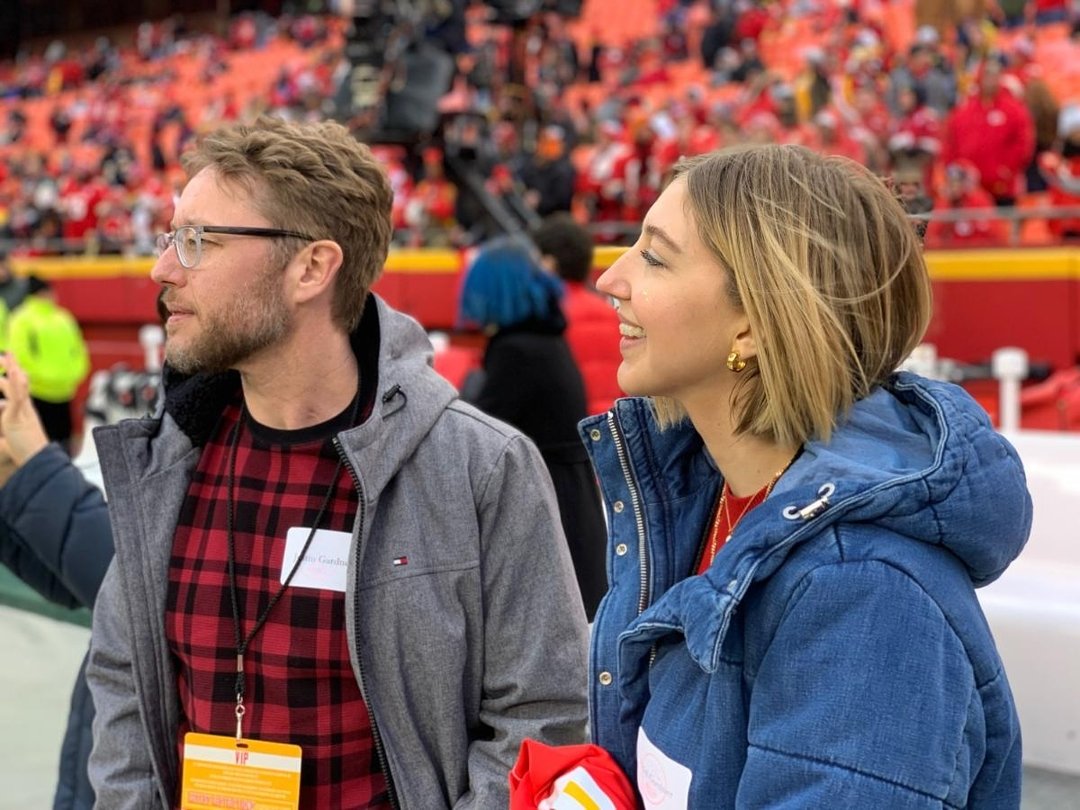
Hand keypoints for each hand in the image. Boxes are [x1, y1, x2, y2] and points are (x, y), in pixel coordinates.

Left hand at [0, 353, 49, 472]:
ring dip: (12, 370)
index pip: (20, 391)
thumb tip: (4, 441)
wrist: (40, 462)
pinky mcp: (18, 417)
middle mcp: (26, 409)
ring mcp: (23, 412)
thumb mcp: (14, 442)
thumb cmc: (29, 455)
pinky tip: (15, 373)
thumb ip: (6, 439)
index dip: (16, 377)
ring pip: (18, 386)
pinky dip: (16, 384)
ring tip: (6, 356)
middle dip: (11, 368)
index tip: (12, 365)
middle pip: (19, 383)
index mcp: (25, 413)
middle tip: (5, 354)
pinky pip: (17, 397)